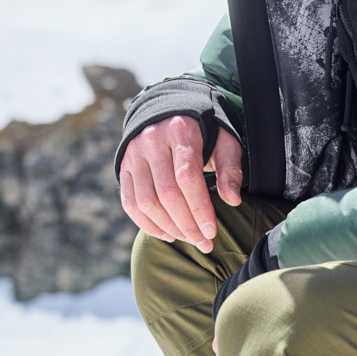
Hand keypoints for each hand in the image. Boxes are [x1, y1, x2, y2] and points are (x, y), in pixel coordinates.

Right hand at [119, 115, 243, 253]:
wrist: (170, 113)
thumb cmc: (204, 133)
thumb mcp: (224, 142)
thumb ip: (230, 169)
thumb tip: (232, 200)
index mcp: (180, 131)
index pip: (187, 178)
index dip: (199, 209)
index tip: (212, 231)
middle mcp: (152, 141)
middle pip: (166, 194)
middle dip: (187, 225)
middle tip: (204, 242)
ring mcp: (134, 154)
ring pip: (146, 202)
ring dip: (169, 228)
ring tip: (189, 239)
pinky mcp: (123, 166)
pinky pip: (130, 203)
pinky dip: (148, 225)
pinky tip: (168, 235)